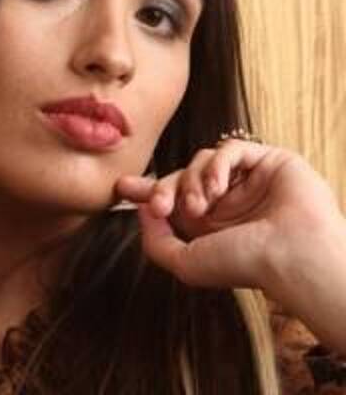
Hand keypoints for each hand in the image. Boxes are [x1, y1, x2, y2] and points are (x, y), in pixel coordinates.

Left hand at [115, 139, 345, 309]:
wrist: (292, 256)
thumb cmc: (243, 264)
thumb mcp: (185, 263)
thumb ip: (156, 241)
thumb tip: (142, 211)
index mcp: (208, 225)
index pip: (172, 199)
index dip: (146, 190)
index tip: (122, 186)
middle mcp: (225, 201)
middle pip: (179, 177)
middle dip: (161, 189)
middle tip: (159, 206)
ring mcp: (246, 180)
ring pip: (200, 161)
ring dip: (190, 183)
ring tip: (200, 207)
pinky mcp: (267, 161)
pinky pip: (229, 149)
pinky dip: (216, 166)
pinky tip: (219, 189)